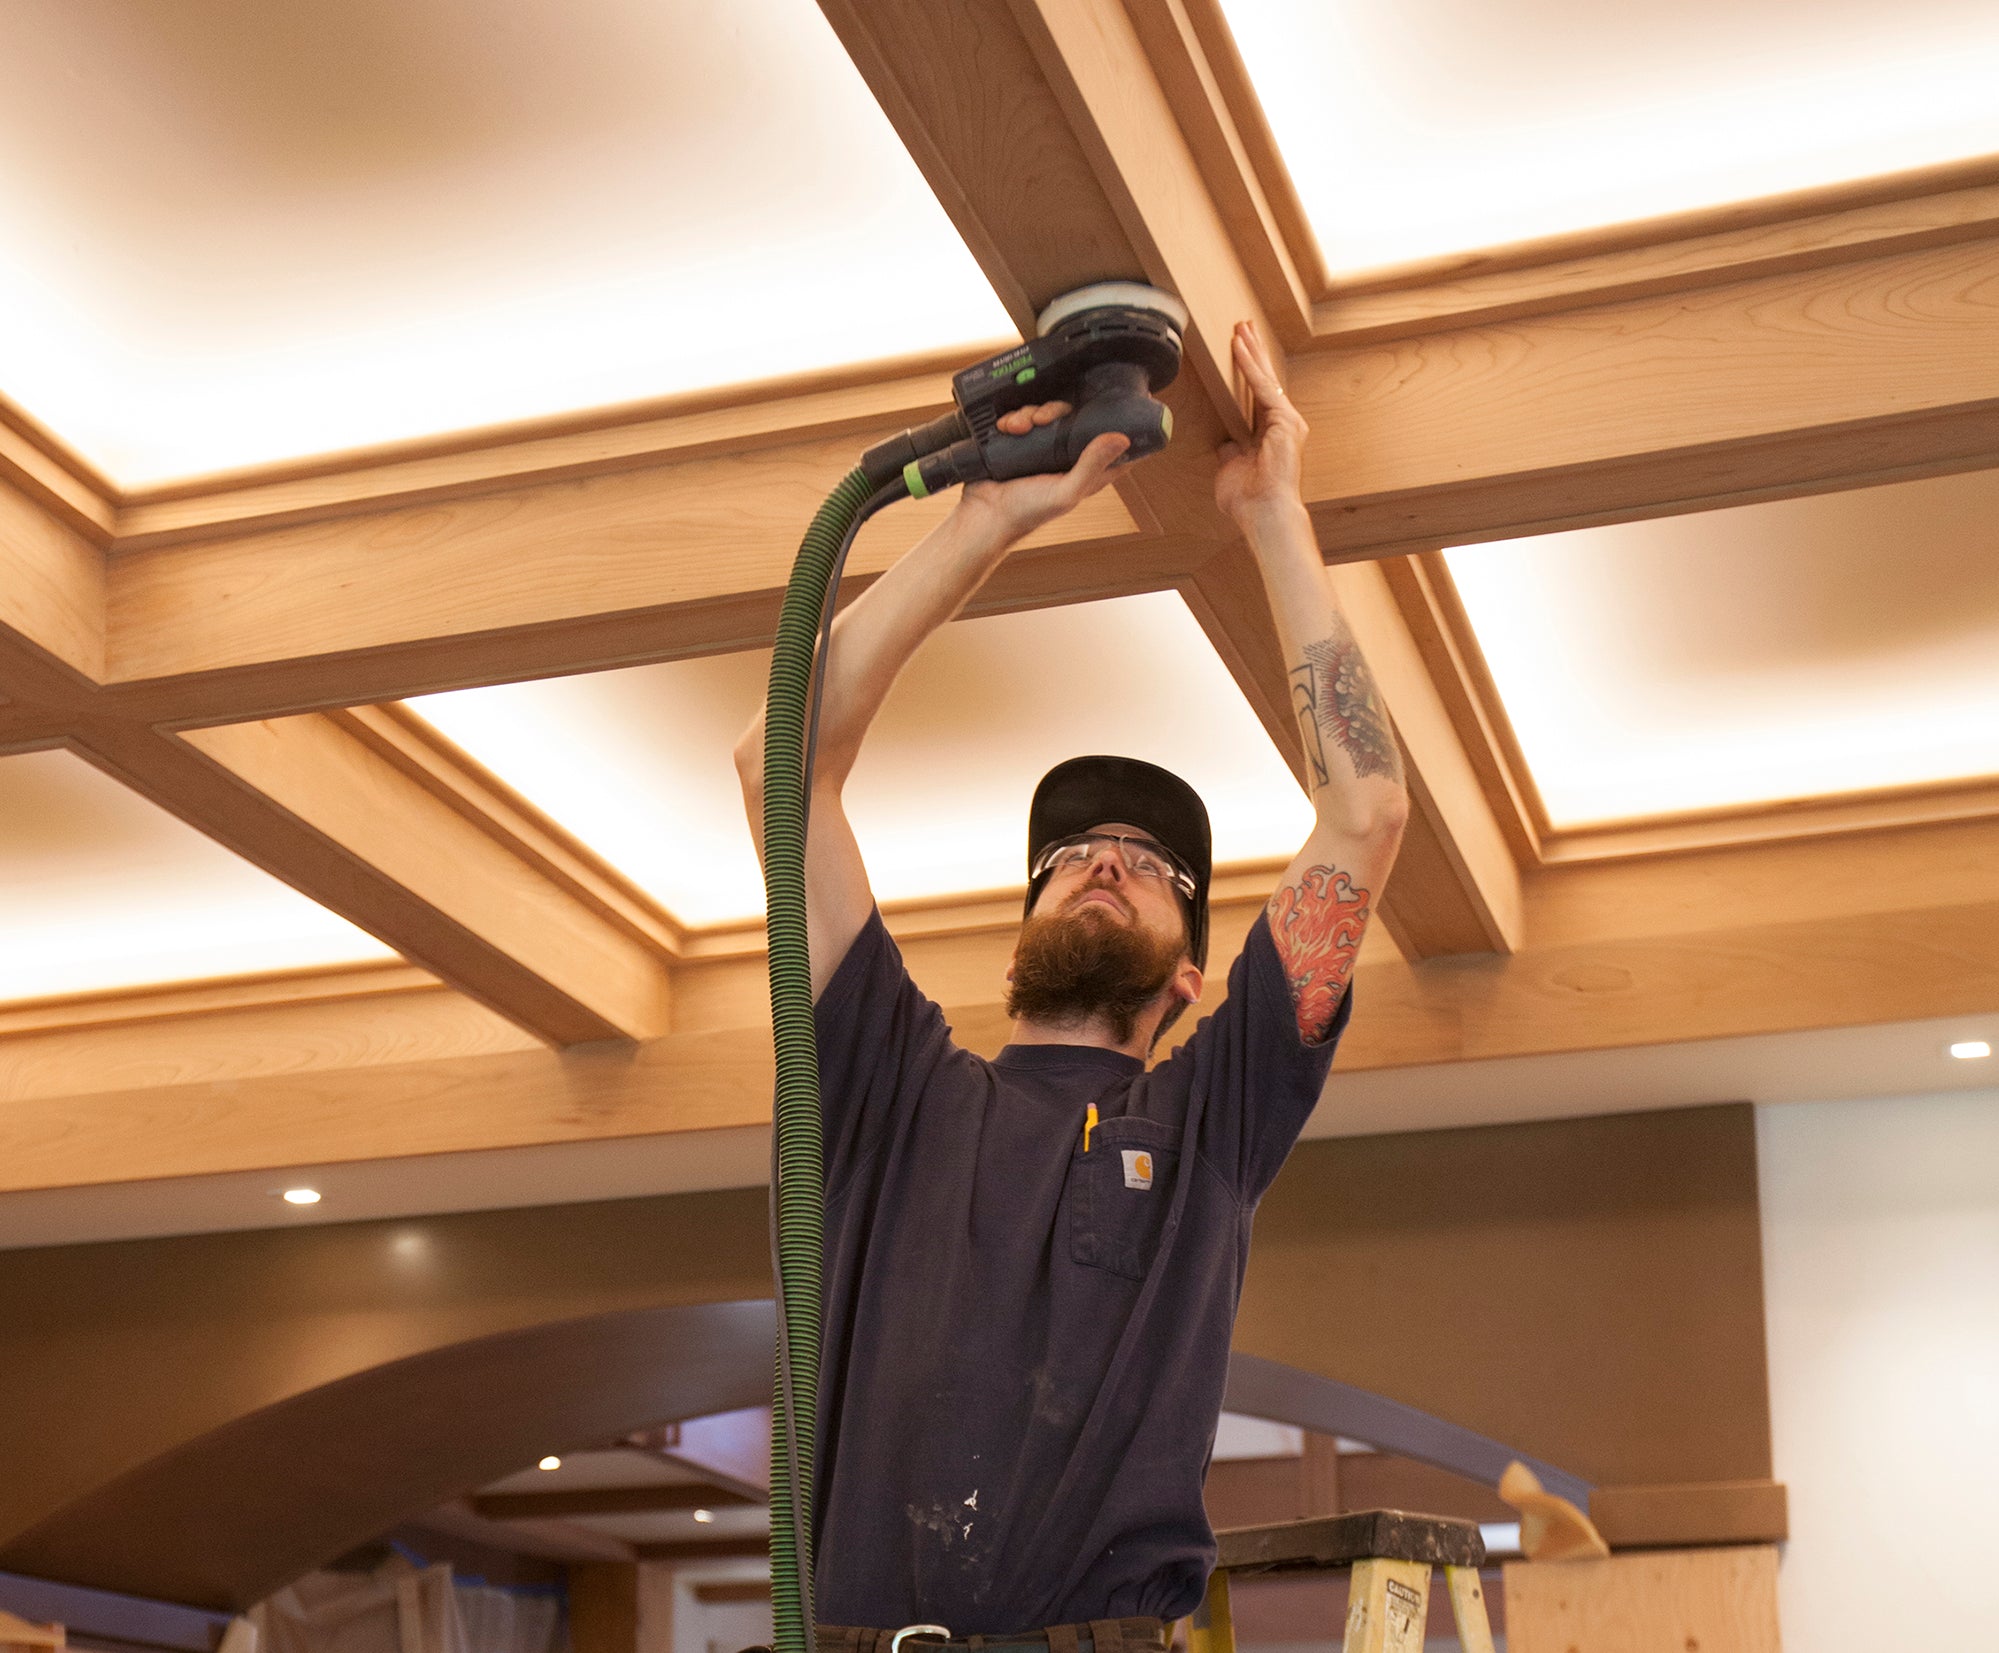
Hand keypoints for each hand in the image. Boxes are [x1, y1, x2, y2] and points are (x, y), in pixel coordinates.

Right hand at [951, 401, 1129, 543]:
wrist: (983, 513)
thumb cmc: (1027, 512)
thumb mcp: (1065, 491)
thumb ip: (1092, 466)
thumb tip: (1122, 439)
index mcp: (1087, 471)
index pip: (1111, 442)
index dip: (1113, 422)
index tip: (1107, 407)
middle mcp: (1066, 456)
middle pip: (1073, 416)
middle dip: (1055, 411)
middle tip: (1040, 420)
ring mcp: (1042, 447)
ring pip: (1046, 413)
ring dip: (1030, 413)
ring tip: (1017, 427)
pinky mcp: (1020, 441)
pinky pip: (1022, 417)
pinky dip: (1014, 418)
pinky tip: (1007, 428)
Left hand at [1214, 321, 1306, 527]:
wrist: (1264, 512)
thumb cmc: (1249, 499)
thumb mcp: (1231, 468)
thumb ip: (1230, 451)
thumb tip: (1225, 441)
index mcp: (1271, 434)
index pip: (1257, 394)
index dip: (1248, 371)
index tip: (1239, 349)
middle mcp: (1283, 424)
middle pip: (1265, 380)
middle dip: (1254, 352)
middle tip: (1243, 326)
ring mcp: (1287, 421)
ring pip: (1265, 377)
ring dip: (1251, 351)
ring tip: (1241, 327)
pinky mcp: (1285, 420)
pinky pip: (1263, 387)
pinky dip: (1249, 366)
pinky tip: (1240, 348)